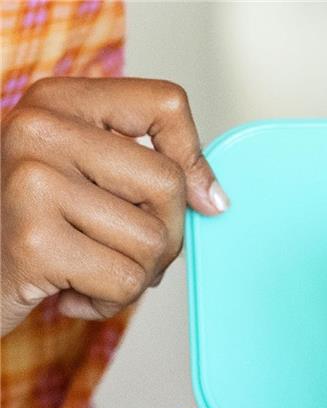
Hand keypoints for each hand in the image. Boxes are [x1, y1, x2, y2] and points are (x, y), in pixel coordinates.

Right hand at [1, 77, 227, 334]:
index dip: (194, 159)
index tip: (198, 199)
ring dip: (134, 277)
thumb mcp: (80, 182)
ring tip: (88, 272)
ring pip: (153, 243)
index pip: (166, 105)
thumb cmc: (29, 232)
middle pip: (169, 184)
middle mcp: (38, 129)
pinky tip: (69, 293)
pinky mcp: (34, 242)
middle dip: (165, 238)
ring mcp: (32, 182)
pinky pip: (126, 282)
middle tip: (122, 253)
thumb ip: (144, 174)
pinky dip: (108, 303)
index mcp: (57, 103)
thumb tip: (215, 200)